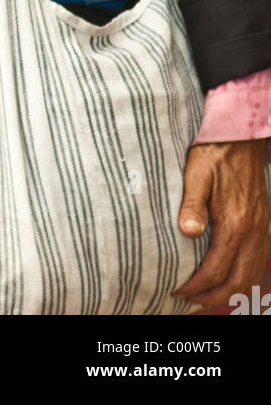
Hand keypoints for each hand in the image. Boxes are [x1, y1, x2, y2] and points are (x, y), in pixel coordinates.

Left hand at [175, 141, 270, 308]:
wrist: (240, 136)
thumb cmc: (213, 152)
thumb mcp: (196, 173)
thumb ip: (192, 204)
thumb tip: (188, 233)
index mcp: (234, 223)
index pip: (215, 269)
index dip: (196, 286)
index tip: (176, 290)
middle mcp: (252, 231)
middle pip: (237, 280)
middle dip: (213, 297)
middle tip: (190, 302)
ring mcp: (261, 228)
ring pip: (251, 274)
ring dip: (231, 291)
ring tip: (207, 296)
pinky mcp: (263, 223)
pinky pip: (258, 260)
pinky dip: (245, 276)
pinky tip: (230, 276)